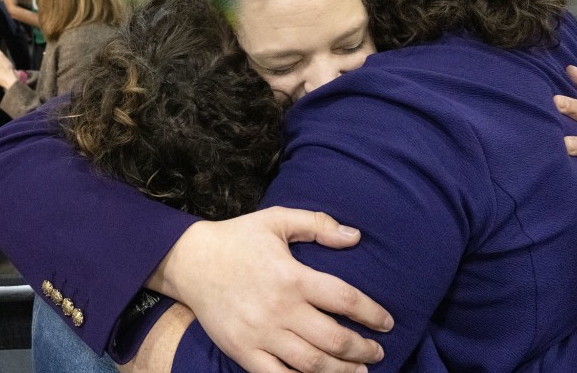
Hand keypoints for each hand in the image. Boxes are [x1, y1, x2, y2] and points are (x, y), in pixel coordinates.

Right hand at [154, 207, 392, 371]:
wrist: (189, 261)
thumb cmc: (237, 238)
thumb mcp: (276, 220)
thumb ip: (317, 225)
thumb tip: (356, 236)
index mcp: (292, 276)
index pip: (345, 299)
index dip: (372, 314)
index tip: (387, 323)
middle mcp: (280, 309)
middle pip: (333, 339)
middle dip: (362, 350)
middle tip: (377, 353)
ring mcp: (260, 334)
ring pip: (311, 364)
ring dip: (341, 372)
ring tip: (358, 372)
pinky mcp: (243, 350)